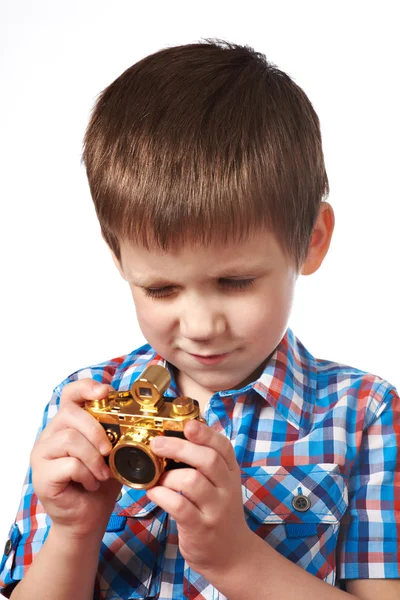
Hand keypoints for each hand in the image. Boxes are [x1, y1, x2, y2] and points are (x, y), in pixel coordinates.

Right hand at [31, 379, 121, 539]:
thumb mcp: (114, 453)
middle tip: (109, 450)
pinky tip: (91, 484)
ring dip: (93, 457)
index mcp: (67, 424)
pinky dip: (87, 474)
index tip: (105, 391)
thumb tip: (139, 416)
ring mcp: (42, 455)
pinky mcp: (42, 476)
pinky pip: (69, 464)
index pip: (71, 393)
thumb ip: (118, 433)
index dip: (87, 387)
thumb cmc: (100, 484)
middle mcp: (50, 435)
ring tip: (102, 473)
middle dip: (96, 429)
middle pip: (70, 413)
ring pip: (69, 438)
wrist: (88, 520)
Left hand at [146, 420, 253, 579]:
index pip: (223, 446)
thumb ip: (206, 463)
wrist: (232, 556)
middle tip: (157, 443)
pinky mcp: (201, 528)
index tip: (187, 424)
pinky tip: (153, 493)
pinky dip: (162, 496)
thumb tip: (179, 435)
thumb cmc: (218, 512)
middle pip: (208, 459)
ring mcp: (215, 509)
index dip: (205, 433)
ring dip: (168, 475)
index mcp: (231, 473)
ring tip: (156, 477)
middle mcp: (227, 488)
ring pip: (192, 481)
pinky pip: (179, 507)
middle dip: (179, 447)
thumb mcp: (221, 485)